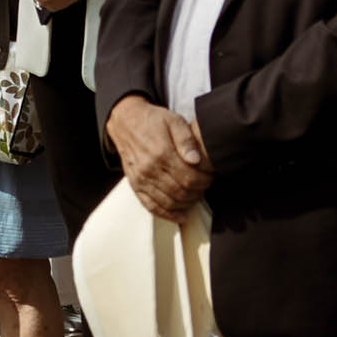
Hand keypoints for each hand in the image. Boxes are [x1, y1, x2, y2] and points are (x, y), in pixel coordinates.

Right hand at [106, 96, 211, 219]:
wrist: (126, 122)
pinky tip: (179, 216)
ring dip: (186, 204)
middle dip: (198, 192)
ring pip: (168, 202)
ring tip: (195, 196)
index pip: (189, 178)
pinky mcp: (135, 185)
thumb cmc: (152, 121)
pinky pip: (151, 206)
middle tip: (205, 186)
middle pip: (181, 192)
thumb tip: (195, 160)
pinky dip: (166, 214)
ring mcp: (141, 179)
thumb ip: (186, 140)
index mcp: (161, 153)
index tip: (210, 177)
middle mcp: (149, 169)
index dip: (204, 181)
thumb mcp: (174, 121)